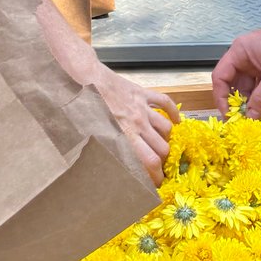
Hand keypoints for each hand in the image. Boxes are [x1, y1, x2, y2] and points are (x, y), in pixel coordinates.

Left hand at [91, 67, 179, 185]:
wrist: (86, 78)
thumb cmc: (85, 108)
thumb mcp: (93, 135)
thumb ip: (108, 151)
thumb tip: (113, 168)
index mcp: (125, 135)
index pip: (150, 161)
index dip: (157, 175)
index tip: (157, 182)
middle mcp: (138, 123)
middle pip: (162, 148)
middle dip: (163, 160)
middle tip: (158, 165)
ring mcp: (143, 107)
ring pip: (166, 129)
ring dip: (166, 139)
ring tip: (162, 145)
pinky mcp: (143, 93)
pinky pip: (166, 102)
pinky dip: (174, 113)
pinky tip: (176, 121)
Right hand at [212, 19, 260, 117]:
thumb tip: (250, 117)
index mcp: (240, 52)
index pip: (220, 77)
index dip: (221, 97)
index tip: (229, 114)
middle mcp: (245, 57)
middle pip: (236, 84)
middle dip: (244, 102)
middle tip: (251, 118)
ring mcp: (257, 62)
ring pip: (251, 87)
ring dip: (259, 100)